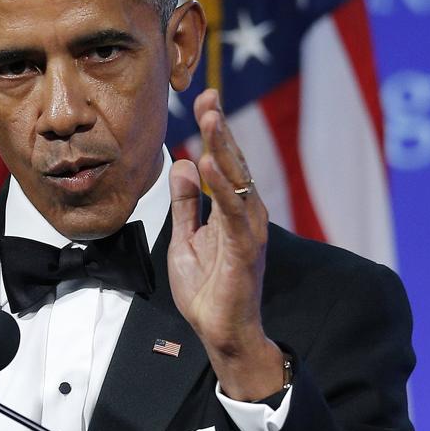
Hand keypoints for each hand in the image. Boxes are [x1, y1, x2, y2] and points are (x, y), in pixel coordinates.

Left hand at [167, 89, 285, 399]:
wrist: (221, 334)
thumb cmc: (208, 289)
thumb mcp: (186, 238)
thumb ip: (185, 204)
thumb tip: (180, 164)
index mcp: (231, 211)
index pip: (224, 162)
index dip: (215, 130)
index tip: (204, 98)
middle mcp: (245, 215)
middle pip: (233, 164)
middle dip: (220, 129)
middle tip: (208, 96)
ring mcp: (248, 232)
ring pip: (238, 182)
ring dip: (223, 149)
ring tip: (210, 119)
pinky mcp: (245, 252)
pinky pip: (234, 215)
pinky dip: (221, 188)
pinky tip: (207, 166)